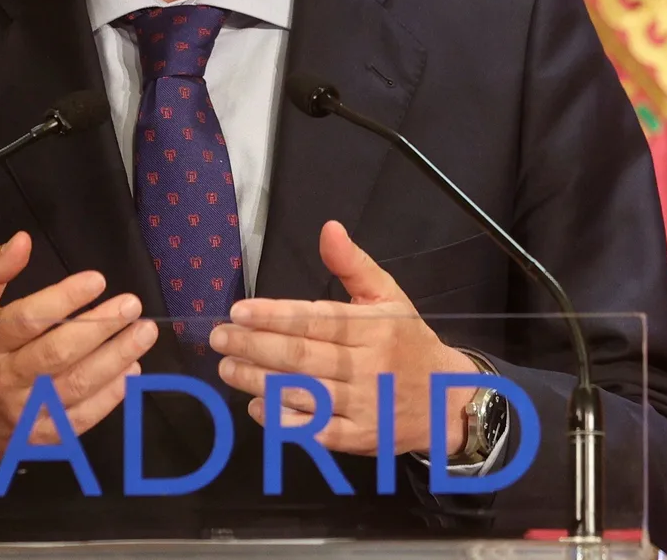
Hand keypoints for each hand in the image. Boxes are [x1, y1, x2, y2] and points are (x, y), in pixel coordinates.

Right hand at [0, 232, 158, 488]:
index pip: (27, 320)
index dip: (63, 299)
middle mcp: (5, 378)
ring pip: (74, 387)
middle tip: (132, 305)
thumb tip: (23, 239)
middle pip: (57, 354)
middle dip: (100, 328)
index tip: (98, 280)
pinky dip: (108, 398)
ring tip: (143, 334)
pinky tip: (131, 373)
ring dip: (114, 360)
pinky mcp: (38, 437)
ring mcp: (23, 411)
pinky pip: (78, 419)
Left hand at [209, 220, 476, 456]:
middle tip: (219, 338)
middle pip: (301, 356)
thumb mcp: (390, 297)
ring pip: (302, 392)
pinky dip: (282, 419)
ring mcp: (363, 405)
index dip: (274, 315)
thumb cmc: (408, 342)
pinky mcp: (359, 437)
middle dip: (254, 346)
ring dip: (258, 381)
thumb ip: (354, 264)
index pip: (315, 320)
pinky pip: (314, 430)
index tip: (238, 311)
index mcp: (374, 328)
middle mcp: (368, 366)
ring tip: (227, 367)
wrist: (447, 400)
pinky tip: (256, 406)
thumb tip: (328, 228)